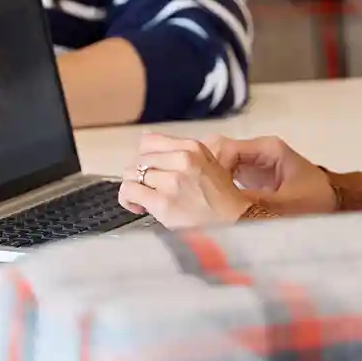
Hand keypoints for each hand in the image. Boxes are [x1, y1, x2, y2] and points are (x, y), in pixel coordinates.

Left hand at [119, 134, 251, 228]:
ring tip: (144, 199)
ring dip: (133, 188)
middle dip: (137, 174)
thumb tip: (144, 140)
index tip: (148, 169)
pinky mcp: (164, 204)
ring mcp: (173, 181)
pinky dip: (128, 200)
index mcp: (191, 147)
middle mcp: (182, 159)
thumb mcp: (203, 161)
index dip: (143, 156)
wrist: (233, 221)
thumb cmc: (218, 195)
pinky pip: (130, 192)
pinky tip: (138, 207)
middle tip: (147, 188)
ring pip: (131, 174)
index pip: (149, 141)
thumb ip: (177, 151)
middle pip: (139, 159)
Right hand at [206, 135, 336, 215]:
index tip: (204, 192)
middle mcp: (257, 151)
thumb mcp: (286, 205)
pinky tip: (205, 203)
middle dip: (203, 171)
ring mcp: (253, 163)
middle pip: (218, 151)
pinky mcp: (250, 177)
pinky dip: (213, 186)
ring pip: (218, 162)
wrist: (336, 204)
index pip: (227, 149)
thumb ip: (255, 203)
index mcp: (267, 148)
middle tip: (194, 195)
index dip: (212, 168)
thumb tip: (222, 209)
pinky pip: (224, 175)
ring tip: (197, 201)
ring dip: (206, 179)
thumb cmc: (316, 201)